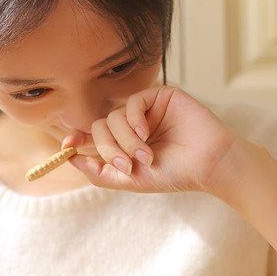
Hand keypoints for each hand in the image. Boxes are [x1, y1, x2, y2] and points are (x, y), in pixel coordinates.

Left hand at [64, 85, 245, 195]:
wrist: (208, 165)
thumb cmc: (174, 174)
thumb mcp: (131, 180)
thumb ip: (100, 172)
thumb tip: (71, 158)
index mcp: (124, 144)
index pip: (93, 136)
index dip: (76, 138)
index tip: (68, 146)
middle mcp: (132, 125)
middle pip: (100, 126)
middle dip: (109, 148)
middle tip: (128, 165)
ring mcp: (145, 110)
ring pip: (114, 116)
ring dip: (126, 140)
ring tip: (146, 156)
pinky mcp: (159, 96)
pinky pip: (133, 101)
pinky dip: (134, 119)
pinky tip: (146, 134)